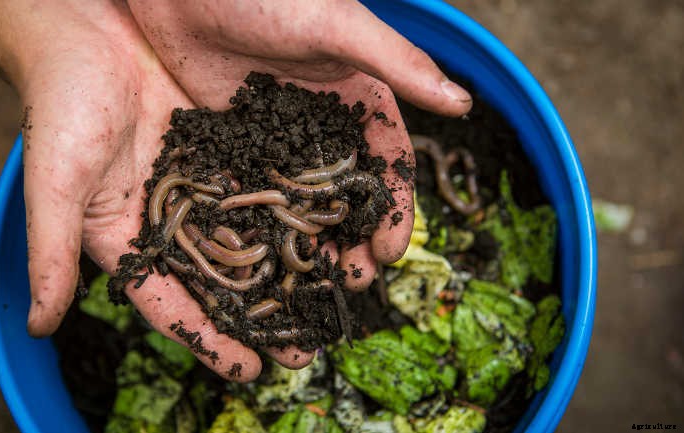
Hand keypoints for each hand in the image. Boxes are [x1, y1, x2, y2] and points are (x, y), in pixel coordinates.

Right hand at [0, 0, 301, 380]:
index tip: (248, 372)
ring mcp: (206, 184)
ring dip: (291, 269)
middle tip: (308, 349)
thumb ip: (51, 250)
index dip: (208, 340)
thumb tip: (37, 324)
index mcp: (131, 237)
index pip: (172, 302)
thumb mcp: (56, 180)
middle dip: (265, 317)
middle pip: (224, 280)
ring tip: (331, 299)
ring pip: (255, 236)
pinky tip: (328, 229)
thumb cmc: (60, 100)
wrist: (87, 25)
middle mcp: (174, 218)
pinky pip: (269, 183)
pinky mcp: (229, 147)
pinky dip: (297, 208)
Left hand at [127, 0, 471, 289]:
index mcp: (358, 94)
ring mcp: (277, 133)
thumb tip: (464, 103)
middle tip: (353, 282)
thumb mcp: (335, 25)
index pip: (388, 162)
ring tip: (311, 283)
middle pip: (348, 191)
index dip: (393, 207)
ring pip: (302, 197)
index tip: (390, 252)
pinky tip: (260, 253)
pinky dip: (262, 221)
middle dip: (355, 236)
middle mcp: (322, 120)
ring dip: (312, 239)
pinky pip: (254, 186)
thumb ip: (396, 64)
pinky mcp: (235, 137)